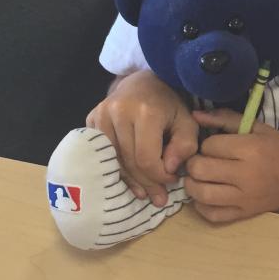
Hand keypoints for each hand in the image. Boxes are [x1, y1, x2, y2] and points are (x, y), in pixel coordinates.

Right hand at [86, 71, 197, 205]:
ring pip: (113, 162)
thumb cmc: (168, 105)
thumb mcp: (187, 122)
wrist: (143, 82)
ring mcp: (100, 115)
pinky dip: (116, 170)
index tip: (172, 180)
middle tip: (159, 197)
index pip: (146, 158)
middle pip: (129, 162)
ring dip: (130, 181)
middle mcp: (118, 112)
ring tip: (145, 193)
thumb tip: (169, 169)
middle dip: (147, 183)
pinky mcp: (91, 120)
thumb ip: (185, 146)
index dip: (159, 177)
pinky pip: (102, 154)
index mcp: (145, 112)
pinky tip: (130, 180)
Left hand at [186, 108, 278, 222]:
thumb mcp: (258, 128)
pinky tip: (206, 196)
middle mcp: (245, 175)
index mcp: (250, 149)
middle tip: (200, 162)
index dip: (206, 144)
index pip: (209, 146)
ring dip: (193, 185)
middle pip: (200, 169)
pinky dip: (202, 206)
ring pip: (202, 194)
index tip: (213, 146)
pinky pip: (212, 215)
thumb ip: (226, 119)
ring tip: (199, 179)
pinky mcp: (244, 214)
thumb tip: (195, 115)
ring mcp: (244, 198)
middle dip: (193, 163)